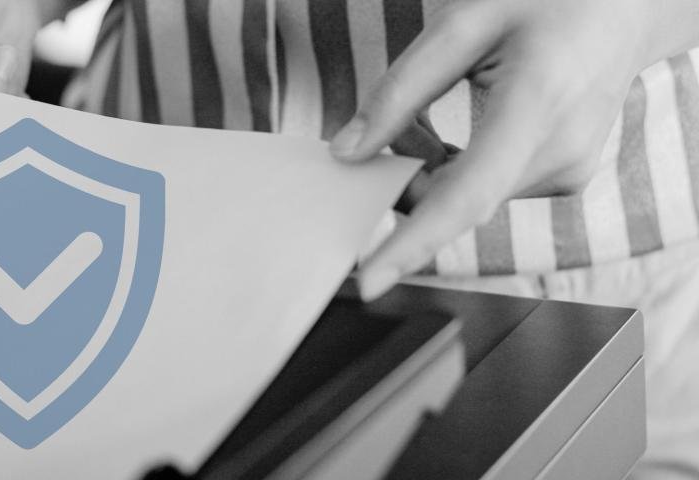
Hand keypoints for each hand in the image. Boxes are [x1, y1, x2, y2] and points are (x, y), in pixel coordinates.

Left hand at [330, 0, 698, 299]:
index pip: (467, 196)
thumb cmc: (546, 1)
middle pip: (455, 199)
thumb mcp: (462, 24)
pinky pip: (488, 189)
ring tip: (428, 118)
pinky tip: (456, 133)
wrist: (623, 6)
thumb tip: (350, 152)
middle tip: (387, 130)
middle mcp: (561, 153)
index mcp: (538, 104)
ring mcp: (568, 172)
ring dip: (431, 169)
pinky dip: (456, 171)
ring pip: (468, 197)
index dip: (414, 243)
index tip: (369, 281)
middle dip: (407, 177)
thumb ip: (400, 92)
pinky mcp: (563, 178)